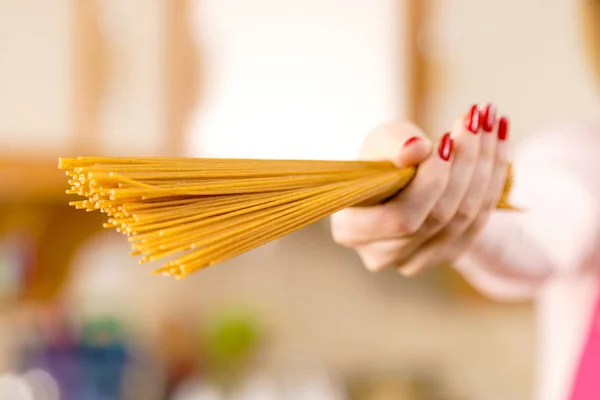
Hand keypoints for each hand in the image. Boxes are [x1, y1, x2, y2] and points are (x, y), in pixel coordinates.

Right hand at [331, 104, 510, 275]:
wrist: (397, 177)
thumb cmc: (381, 158)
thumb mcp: (380, 142)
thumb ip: (394, 144)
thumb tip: (417, 150)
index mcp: (352, 230)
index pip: (400, 217)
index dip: (429, 182)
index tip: (447, 138)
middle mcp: (382, 256)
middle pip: (437, 218)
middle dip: (463, 164)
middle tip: (476, 120)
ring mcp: (416, 262)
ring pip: (464, 218)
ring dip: (485, 165)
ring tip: (490, 122)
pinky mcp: (447, 255)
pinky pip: (480, 220)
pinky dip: (494, 178)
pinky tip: (498, 142)